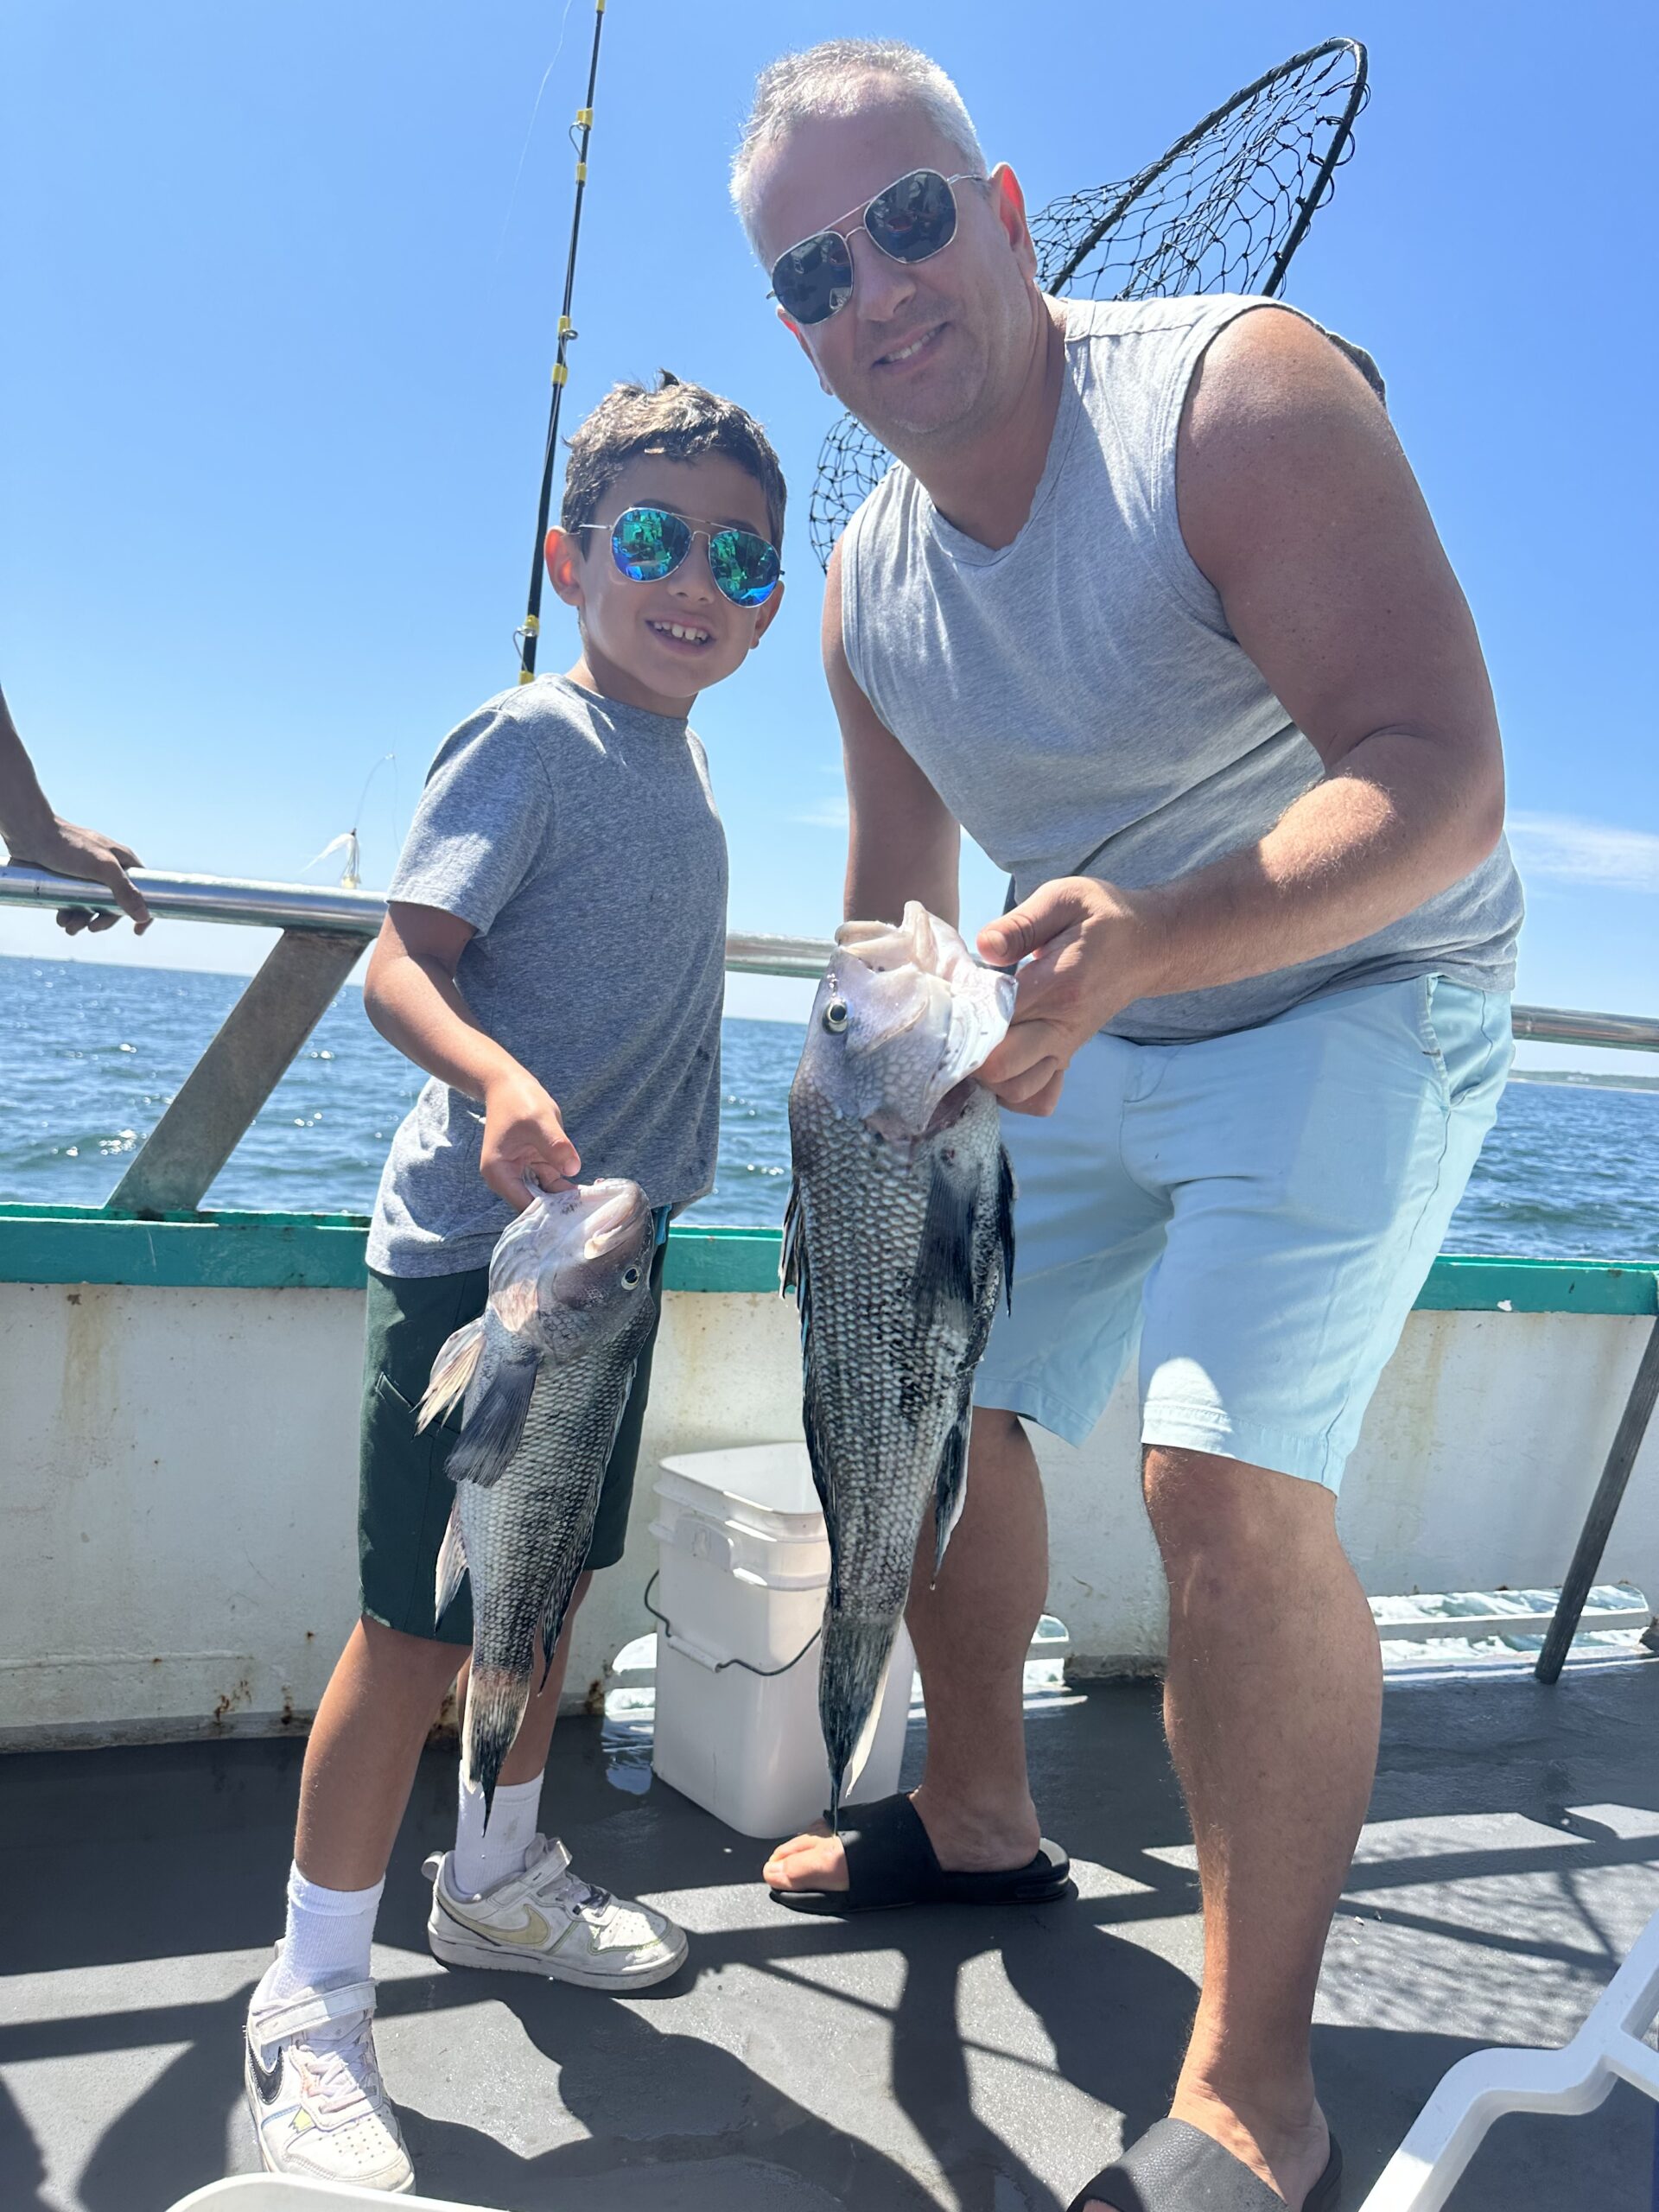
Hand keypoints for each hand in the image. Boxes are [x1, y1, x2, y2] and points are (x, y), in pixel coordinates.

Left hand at [10, 815, 151, 934]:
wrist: (29, 833)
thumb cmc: (68, 845)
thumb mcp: (102, 867)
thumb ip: (125, 890)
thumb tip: (145, 916)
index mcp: (122, 862)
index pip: (143, 890)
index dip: (144, 911)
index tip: (136, 930)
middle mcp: (107, 869)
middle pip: (116, 904)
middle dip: (104, 920)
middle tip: (92, 928)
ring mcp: (86, 875)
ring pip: (91, 906)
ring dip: (82, 921)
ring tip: (68, 927)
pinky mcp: (67, 879)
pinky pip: (73, 903)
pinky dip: (69, 915)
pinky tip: (61, 918)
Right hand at [480, 1069, 579, 1209]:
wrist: (509, 1085)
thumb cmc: (519, 1100)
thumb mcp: (539, 1120)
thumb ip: (555, 1145)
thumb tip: (573, 1169)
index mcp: (500, 1174)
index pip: (525, 1205)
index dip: (550, 1214)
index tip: (576, 1216)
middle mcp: (507, 1180)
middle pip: (536, 1207)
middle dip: (561, 1211)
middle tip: (591, 1213)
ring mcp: (522, 1175)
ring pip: (546, 1198)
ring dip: (567, 1202)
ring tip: (594, 1206)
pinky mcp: (535, 1168)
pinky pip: (553, 1185)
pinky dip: (567, 1188)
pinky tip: (590, 1192)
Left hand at [974, 877, 1163, 1114]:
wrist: (1150, 946)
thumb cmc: (1103, 917)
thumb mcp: (1065, 899)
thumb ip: (1022, 923)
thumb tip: (985, 946)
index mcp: (1058, 984)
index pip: (996, 1018)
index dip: (963, 1012)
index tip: (946, 996)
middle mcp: (1061, 1025)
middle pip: (1001, 1066)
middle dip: (967, 1052)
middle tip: (951, 1022)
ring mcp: (1064, 1047)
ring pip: (1016, 1090)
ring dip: (987, 1076)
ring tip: (970, 1042)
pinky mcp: (1066, 1057)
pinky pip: (1038, 1097)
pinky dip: (1014, 1093)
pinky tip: (997, 1066)